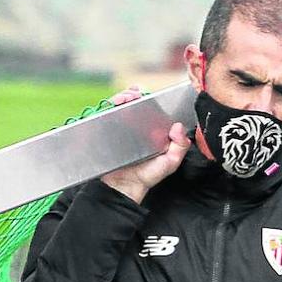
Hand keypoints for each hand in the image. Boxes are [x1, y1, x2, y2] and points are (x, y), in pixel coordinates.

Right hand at [99, 85, 192, 203]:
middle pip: (129, 104)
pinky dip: (105, 108)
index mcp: (147, 131)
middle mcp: (131, 129)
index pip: (146, 107)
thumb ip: (180, 146)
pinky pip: (101, 118)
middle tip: (134, 95)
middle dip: (131, 94)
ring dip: (120, 98)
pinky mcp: (103, 135)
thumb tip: (178, 127)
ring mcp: (116, 131)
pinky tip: (113, 106)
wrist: (124, 188)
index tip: (145, 94)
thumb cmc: (146, 177)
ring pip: (115, 107)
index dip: (145, 97)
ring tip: (124, 99)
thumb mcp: (169, 162)